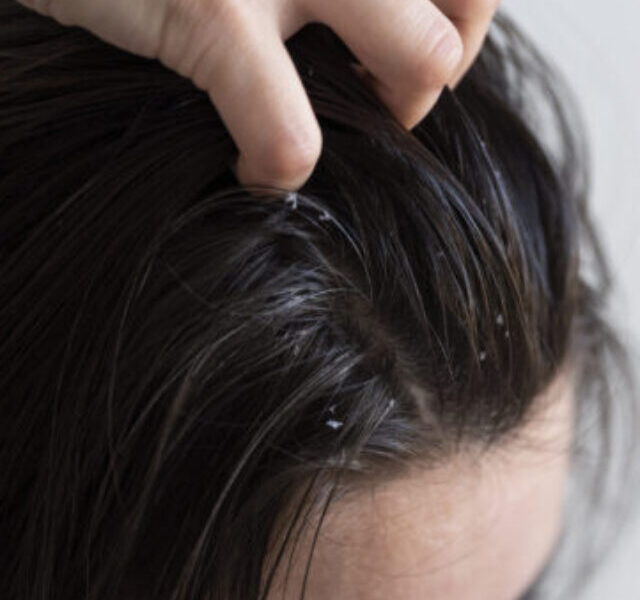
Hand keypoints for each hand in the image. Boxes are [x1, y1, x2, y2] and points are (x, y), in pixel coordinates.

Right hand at [18, 0, 500, 189]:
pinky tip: (252, 171)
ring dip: (385, 123)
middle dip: (433, 79)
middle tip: (377, 99)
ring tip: (326, 127)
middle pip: (467, 17)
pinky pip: (292, 135)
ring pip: (424, 62)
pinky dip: (278, 171)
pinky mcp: (210, 11)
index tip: (409, 50)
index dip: (461, 23)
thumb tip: (397, 37)